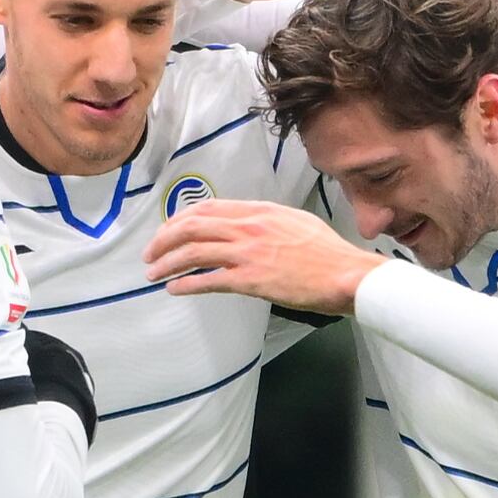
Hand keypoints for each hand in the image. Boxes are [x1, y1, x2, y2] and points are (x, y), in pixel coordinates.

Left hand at [149, 196, 383, 315]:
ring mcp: (248, 252)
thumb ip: (267, 220)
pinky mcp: (251, 280)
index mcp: (259, 210)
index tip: (168, 231)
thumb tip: (248, 224)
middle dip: (163, 239)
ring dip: (167, 263)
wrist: (346, 274)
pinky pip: (207, 280)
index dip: (180, 219)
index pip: (208, 207)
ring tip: (153, 274)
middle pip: (191, 226)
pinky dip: (185, 284)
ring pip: (193, 252)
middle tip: (150, 254)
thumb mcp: (296, 221)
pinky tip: (174, 289)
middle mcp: (249, 226)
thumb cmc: (328, 253)